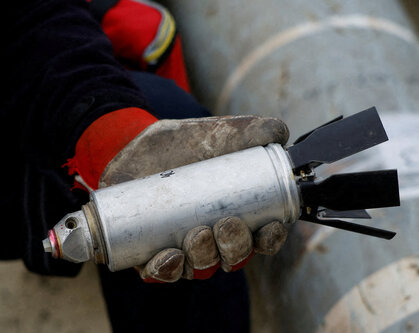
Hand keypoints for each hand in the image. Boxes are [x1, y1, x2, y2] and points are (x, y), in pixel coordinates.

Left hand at [100, 116, 289, 281]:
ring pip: (199, 267)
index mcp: (238, 216)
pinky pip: (158, 273)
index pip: (261, 238)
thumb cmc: (186, 142)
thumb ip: (253, 129)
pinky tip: (169, 257)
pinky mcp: (148, 252)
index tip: (268, 228)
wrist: (137, 140)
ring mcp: (182, 248)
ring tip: (197, 235)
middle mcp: (213, 239)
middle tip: (225, 225)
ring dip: (203, 258)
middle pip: (233, 257)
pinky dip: (165, 270)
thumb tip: (281, 133)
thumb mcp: (219, 132)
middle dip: (234, 248)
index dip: (269, 239)